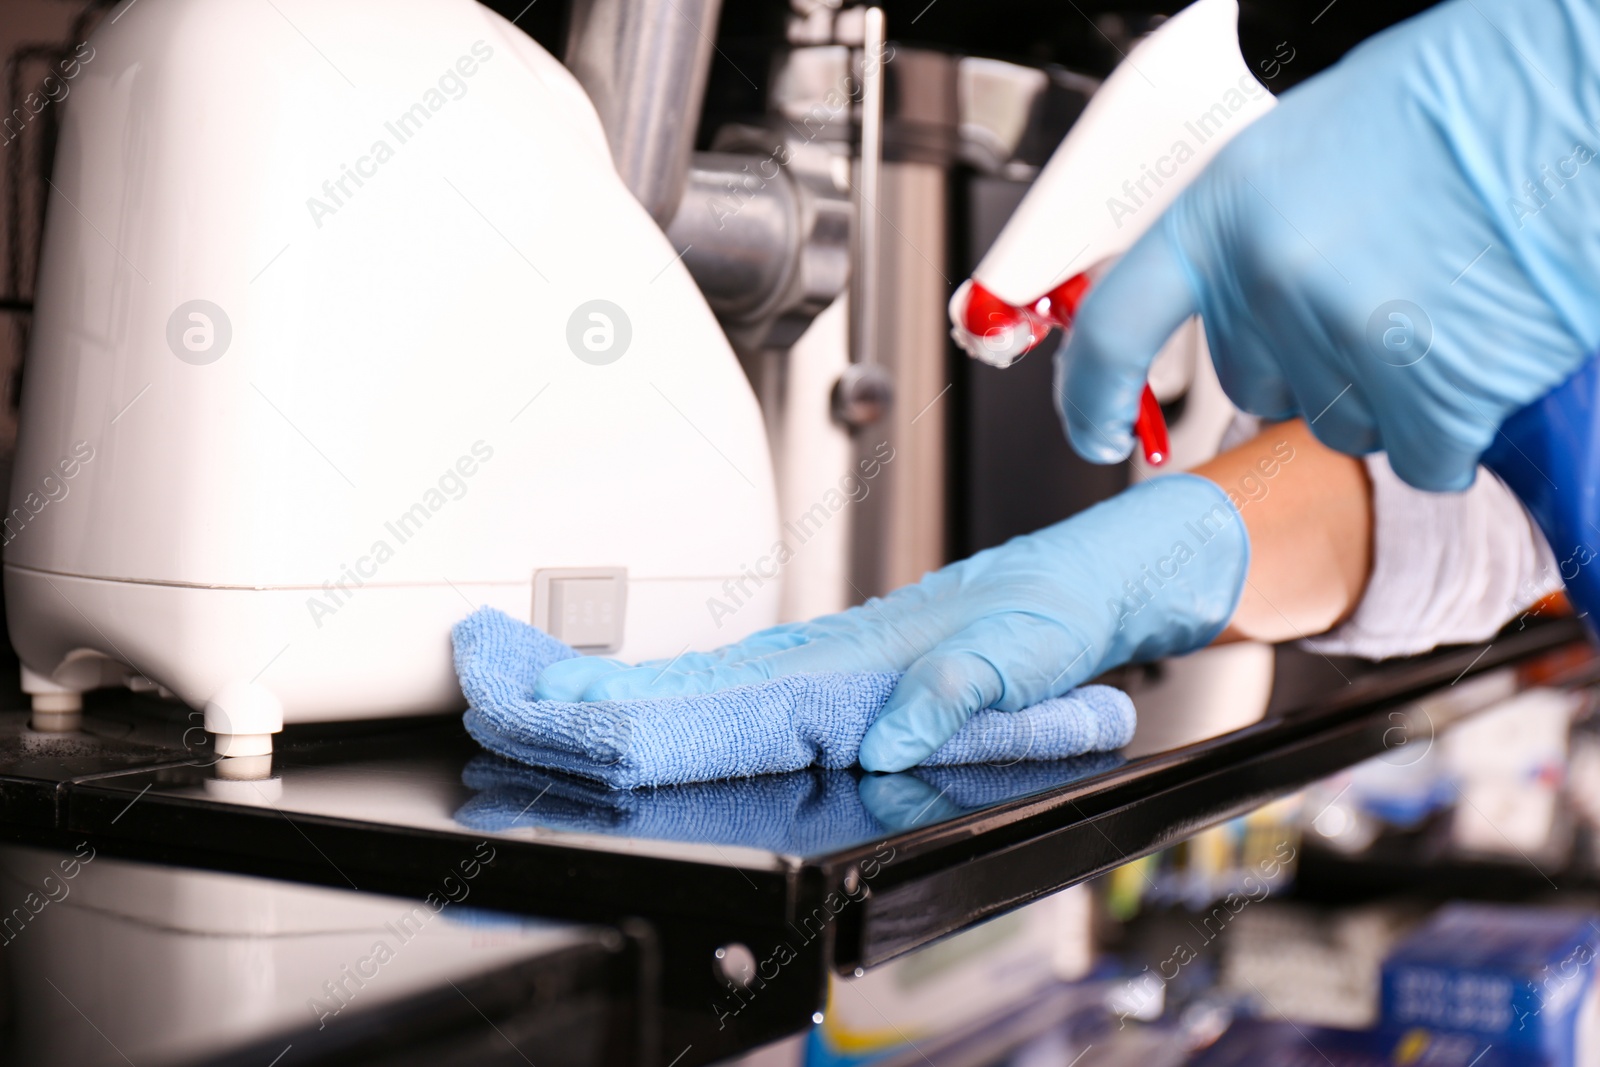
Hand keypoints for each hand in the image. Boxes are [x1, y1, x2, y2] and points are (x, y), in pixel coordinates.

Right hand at [534, 474, 1248, 771]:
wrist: (1098, 576)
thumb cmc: (1064, 606)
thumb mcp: (1030, 653)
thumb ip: (959, 695)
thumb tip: (887, 738)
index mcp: (857, 664)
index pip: (717, 697)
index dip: (625, 708)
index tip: (547, 701)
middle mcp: (827, 662)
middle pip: (682, 685)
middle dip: (581, 692)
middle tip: (495, 688)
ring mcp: (826, 665)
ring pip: (701, 684)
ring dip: (615, 694)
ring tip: (537, 698)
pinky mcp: (838, 675)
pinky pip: (738, 689)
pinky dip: (676, 697)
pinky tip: (650, 708)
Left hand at [1059, 0, 1599, 491]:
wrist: (1572, 87)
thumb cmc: (1460, 102)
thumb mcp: (1312, 150)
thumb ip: (1257, 239)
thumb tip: (1235, 310)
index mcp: (1225, 209)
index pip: (1116, 326)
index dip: (1094, 395)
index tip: (1098, 431)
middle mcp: (1270, 276)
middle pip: (1255, 386)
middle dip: (1311, 364)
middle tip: (1383, 297)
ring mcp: (1349, 335)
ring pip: (1342, 427)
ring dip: (1389, 394)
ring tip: (1445, 304)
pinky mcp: (1434, 386)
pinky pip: (1424, 457)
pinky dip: (1456, 428)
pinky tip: (1482, 351)